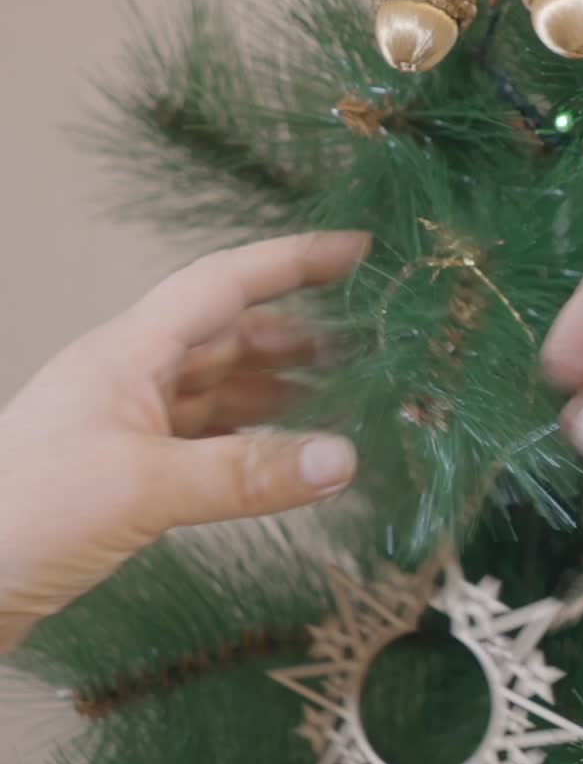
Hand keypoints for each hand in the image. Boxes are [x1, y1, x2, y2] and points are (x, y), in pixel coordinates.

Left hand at [0, 232, 368, 653]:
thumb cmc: (25, 512)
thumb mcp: (143, 485)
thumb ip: (245, 474)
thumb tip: (342, 460)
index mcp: (129, 354)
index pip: (223, 285)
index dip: (291, 263)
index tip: (354, 251)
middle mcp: (132, 380)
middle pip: (228, 339)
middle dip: (298, 336)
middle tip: (367, 343)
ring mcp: (129, 429)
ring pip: (221, 394)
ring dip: (280, 393)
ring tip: (344, 398)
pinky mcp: (128, 478)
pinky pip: (208, 446)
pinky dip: (253, 447)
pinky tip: (287, 459)